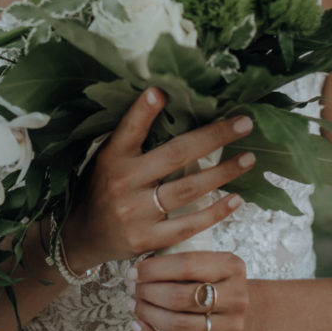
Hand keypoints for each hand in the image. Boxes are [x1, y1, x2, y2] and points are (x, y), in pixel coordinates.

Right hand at [60, 87, 255, 270]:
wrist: (83, 236)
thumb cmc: (103, 188)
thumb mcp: (109, 157)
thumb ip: (134, 137)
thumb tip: (167, 101)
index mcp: (113, 157)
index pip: (129, 129)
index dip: (143, 109)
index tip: (163, 91)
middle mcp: (123, 182)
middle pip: (176, 155)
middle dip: (214, 137)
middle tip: (244, 124)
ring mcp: (135, 213)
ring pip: (188, 189)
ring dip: (223, 172)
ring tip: (248, 160)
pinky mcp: (145, 239)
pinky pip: (187, 225)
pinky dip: (215, 212)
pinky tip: (236, 199)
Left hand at [130, 250, 250, 330]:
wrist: (252, 317)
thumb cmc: (218, 287)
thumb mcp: (212, 265)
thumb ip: (183, 261)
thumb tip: (138, 268)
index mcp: (232, 267)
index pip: (186, 264)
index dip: (153, 269)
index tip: (133, 272)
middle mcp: (237, 297)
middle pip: (179, 296)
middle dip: (147, 292)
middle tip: (132, 289)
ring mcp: (233, 328)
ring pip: (178, 324)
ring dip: (147, 314)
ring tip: (134, 306)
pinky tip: (139, 328)